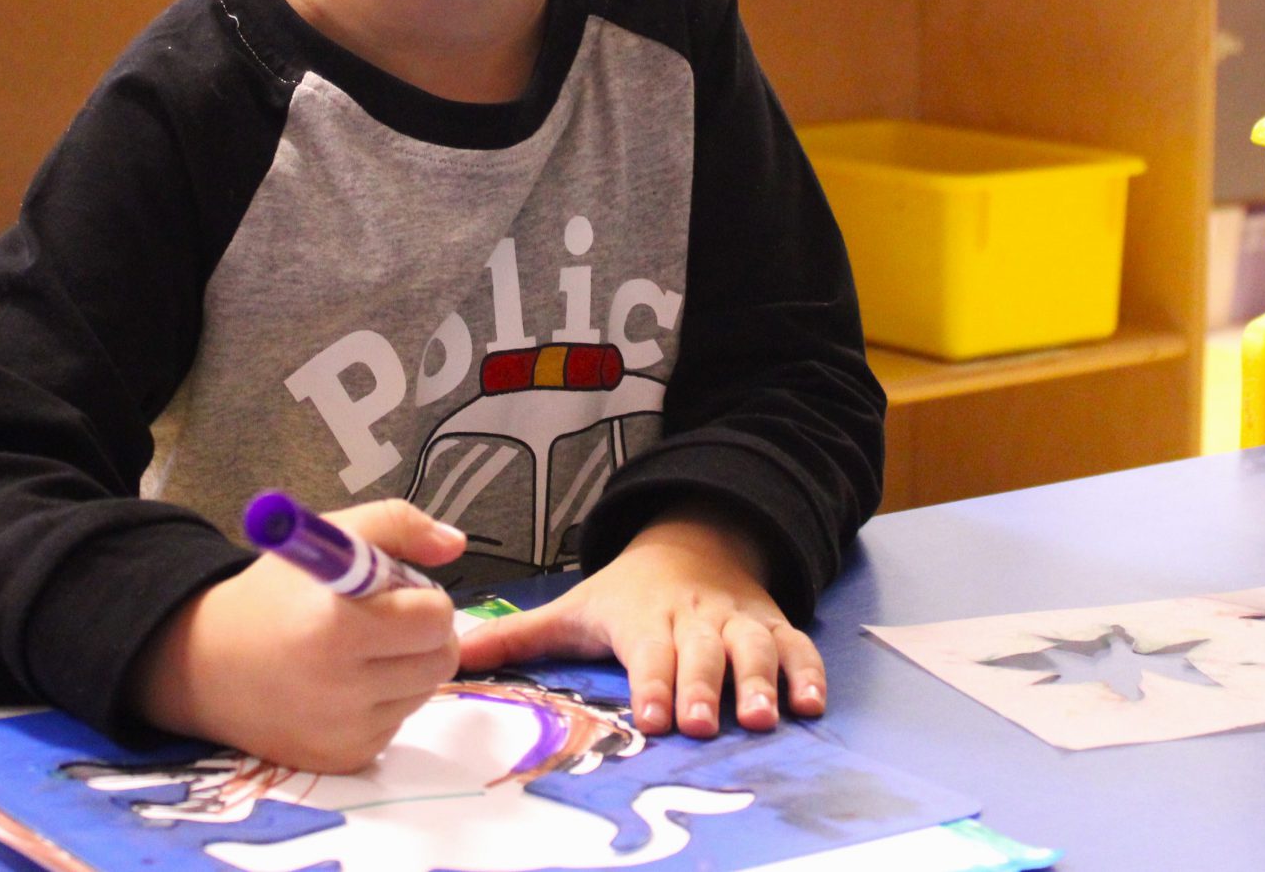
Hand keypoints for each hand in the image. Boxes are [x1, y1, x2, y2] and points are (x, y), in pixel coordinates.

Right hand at [134, 499, 463, 772]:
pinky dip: (383, 702)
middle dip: (424, 635)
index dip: (423, 598)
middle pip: (441, 661)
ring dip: (406, 668)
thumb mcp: (327, 538)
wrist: (206, 665)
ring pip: (422, 693)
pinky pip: (396, 725)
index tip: (396, 592)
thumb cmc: (273, 595)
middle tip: (388, 622)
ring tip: (360, 651)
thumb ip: (397, 526)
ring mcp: (342, 731)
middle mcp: (341, 687)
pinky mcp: (342, 759)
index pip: (436, 618)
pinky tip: (345, 686)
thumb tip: (454, 544)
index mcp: (338, 626)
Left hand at [454, 506, 823, 737]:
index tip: (653, 716)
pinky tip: (811, 704)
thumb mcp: (573, 607)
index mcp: (644, 616)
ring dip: (758, 682)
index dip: (653, 682)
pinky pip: (797, 646)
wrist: (695, 541)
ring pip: (753, 647)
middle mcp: (694, 618)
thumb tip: (453, 654)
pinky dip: (807, 672)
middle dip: (703, 686)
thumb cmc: (627, 594)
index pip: (649, 650)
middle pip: (702, 651)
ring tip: (760, 718)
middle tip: (702, 722)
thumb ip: (517, 637)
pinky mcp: (774, 625)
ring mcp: (738, 621)